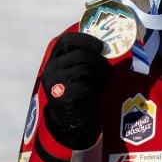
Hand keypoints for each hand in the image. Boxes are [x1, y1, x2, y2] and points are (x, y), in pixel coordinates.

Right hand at [41, 32, 112, 149]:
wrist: (67, 121)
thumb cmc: (76, 92)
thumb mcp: (74, 72)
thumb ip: (82, 60)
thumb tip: (104, 46)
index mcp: (53, 60)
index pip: (66, 41)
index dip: (85, 40)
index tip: (100, 47)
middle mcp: (51, 69)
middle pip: (82, 55)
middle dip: (101, 62)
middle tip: (110, 71)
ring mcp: (55, 83)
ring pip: (86, 70)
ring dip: (101, 77)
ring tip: (103, 84)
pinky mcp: (63, 97)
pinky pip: (88, 86)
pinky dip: (98, 89)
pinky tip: (98, 94)